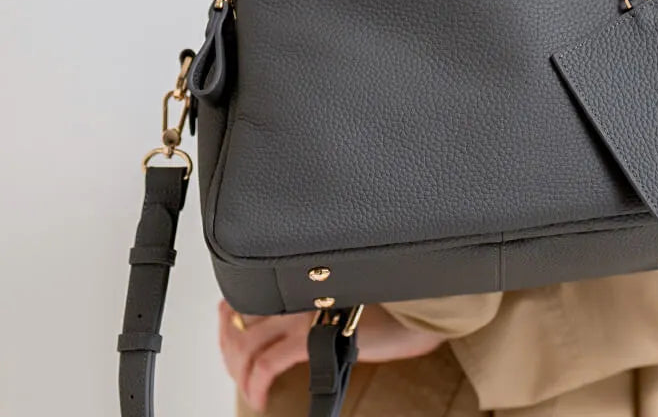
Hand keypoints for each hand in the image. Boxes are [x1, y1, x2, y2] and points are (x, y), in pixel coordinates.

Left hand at [218, 299, 443, 411]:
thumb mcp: (350, 290)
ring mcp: (302, 311)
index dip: (231, 312)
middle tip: (235, 366)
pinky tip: (258, 397)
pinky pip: (266, 364)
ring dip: (238, 369)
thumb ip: (321, 294)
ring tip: (247, 386)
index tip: (230, 328)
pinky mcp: (311, 337)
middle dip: (229, 346)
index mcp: (304, 271)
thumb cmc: (393, 300)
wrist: (418, 308)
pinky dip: (254, 383)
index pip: (251, 286)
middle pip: (240, 315)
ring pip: (246, 342)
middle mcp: (298, 285)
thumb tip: (299, 314)